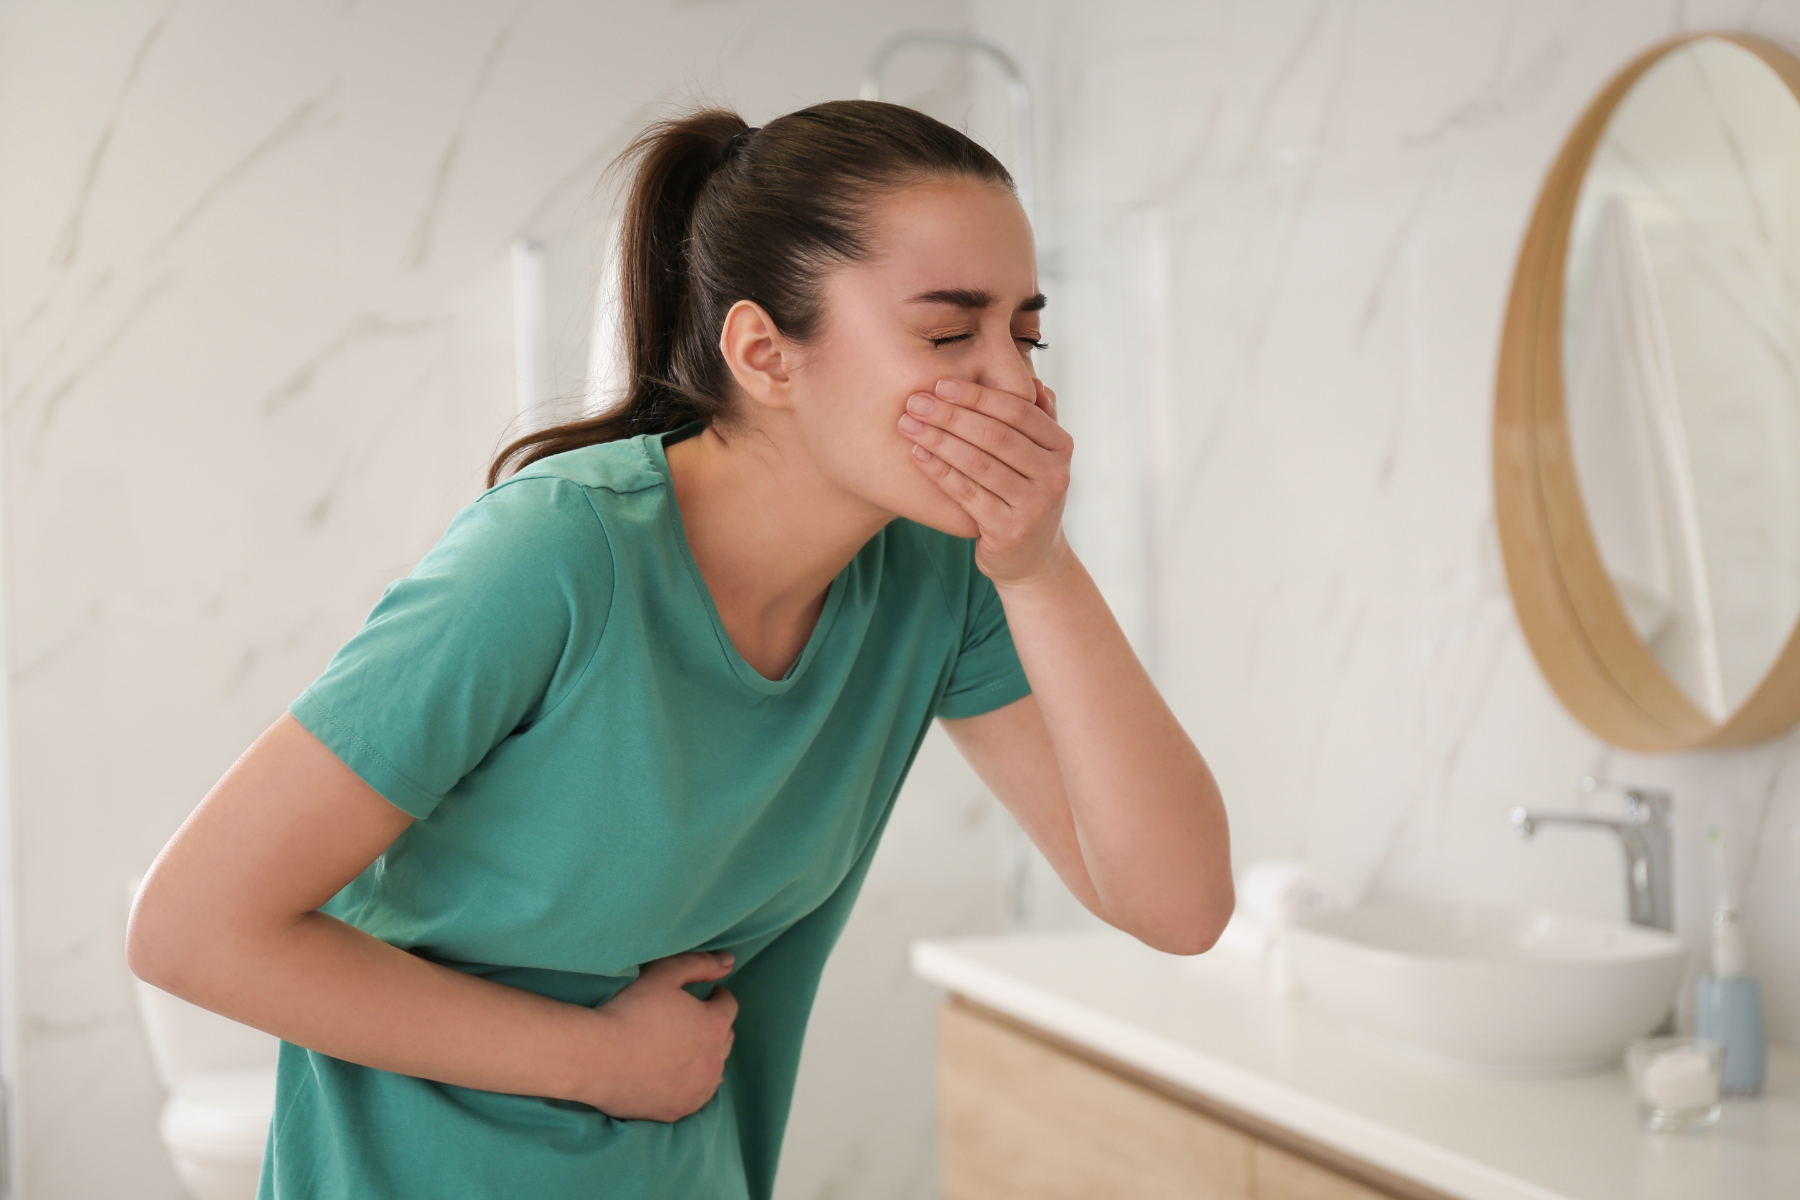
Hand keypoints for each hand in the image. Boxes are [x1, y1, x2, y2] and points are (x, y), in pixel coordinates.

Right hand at [578, 951, 737, 1121]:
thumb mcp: (664, 974)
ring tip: (684, 1049)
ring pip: (713, 1070)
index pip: (728, 1005)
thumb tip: (729, 961)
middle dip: (713, 1026)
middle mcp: (714, 1060)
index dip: (718, 997)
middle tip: (692, 1021)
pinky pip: (696, 1096)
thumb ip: (700, 964)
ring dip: (706, 1057)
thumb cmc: (629, 1010)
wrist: (595, 1058)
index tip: (708, 995)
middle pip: (724, 1038)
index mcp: (714, 1025)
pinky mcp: (679, 1110)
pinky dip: (692, 1084)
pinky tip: (677, 1077)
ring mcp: (698, 1089)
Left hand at [898, 376, 1074, 585]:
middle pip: (995, 435)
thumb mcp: (1041, 457)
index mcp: (1061, 447)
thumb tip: (1033, 381)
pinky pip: (966, 493)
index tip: (941, 384)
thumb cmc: (1027, 495)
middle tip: (915, 401)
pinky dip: (939, 471)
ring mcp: (1033, 505)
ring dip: (938, 440)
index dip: (977, 395)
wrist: (1033, 558)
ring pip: (978, 463)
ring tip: (908, 424)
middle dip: (951, 415)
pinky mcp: (1008, 530)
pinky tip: (917, 454)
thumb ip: (1039, 419)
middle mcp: (1054, 475)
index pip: (1016, 411)